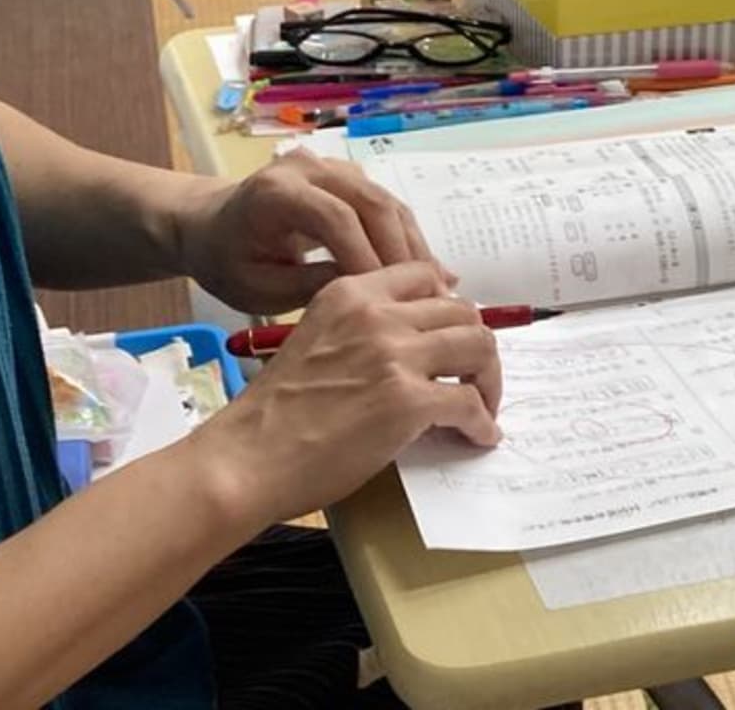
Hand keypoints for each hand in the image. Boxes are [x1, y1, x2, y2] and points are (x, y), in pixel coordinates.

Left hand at [174, 150, 447, 314]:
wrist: (211, 225)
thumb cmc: (228, 261)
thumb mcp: (258, 288)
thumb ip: (311, 286)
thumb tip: (369, 291)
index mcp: (276, 190)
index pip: (336, 217)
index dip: (365, 256)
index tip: (388, 298)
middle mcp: (310, 167)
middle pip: (371, 203)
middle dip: (401, 251)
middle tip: (427, 295)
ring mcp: (333, 168)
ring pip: (387, 202)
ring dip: (412, 245)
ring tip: (436, 287)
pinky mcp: (350, 177)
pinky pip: (386, 205)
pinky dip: (406, 238)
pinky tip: (425, 270)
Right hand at [188, 262, 502, 527]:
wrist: (245, 458)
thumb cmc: (273, 414)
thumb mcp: (316, 339)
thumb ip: (363, 330)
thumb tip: (415, 349)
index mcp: (351, 293)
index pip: (424, 276)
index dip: (449, 306)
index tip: (454, 334)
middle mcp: (377, 314)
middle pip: (461, 311)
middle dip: (477, 345)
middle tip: (475, 377)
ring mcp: (394, 354)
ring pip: (478, 346)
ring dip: (489, 379)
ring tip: (483, 406)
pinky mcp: (407, 400)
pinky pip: (469, 403)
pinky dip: (482, 422)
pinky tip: (479, 437)